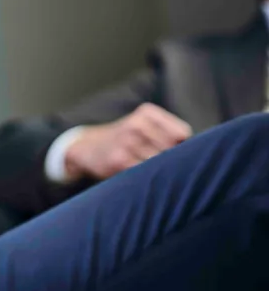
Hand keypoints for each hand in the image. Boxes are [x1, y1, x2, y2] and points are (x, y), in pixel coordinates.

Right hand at [63, 103, 190, 180]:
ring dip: (164, 172)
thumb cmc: (127, 140)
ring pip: (162, 162)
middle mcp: (137, 123)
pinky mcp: (119, 159)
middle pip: (173, 149)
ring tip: (156, 173)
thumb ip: (171, 134)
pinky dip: (151, 178)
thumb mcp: (145, 125)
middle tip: (168, 168)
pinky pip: (146, 172)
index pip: (182, 134)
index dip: (186, 149)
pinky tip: (146, 178)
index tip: (181, 156)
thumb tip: (202, 154)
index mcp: (147, 112)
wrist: (89, 147)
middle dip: (175, 161)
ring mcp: (127, 141)